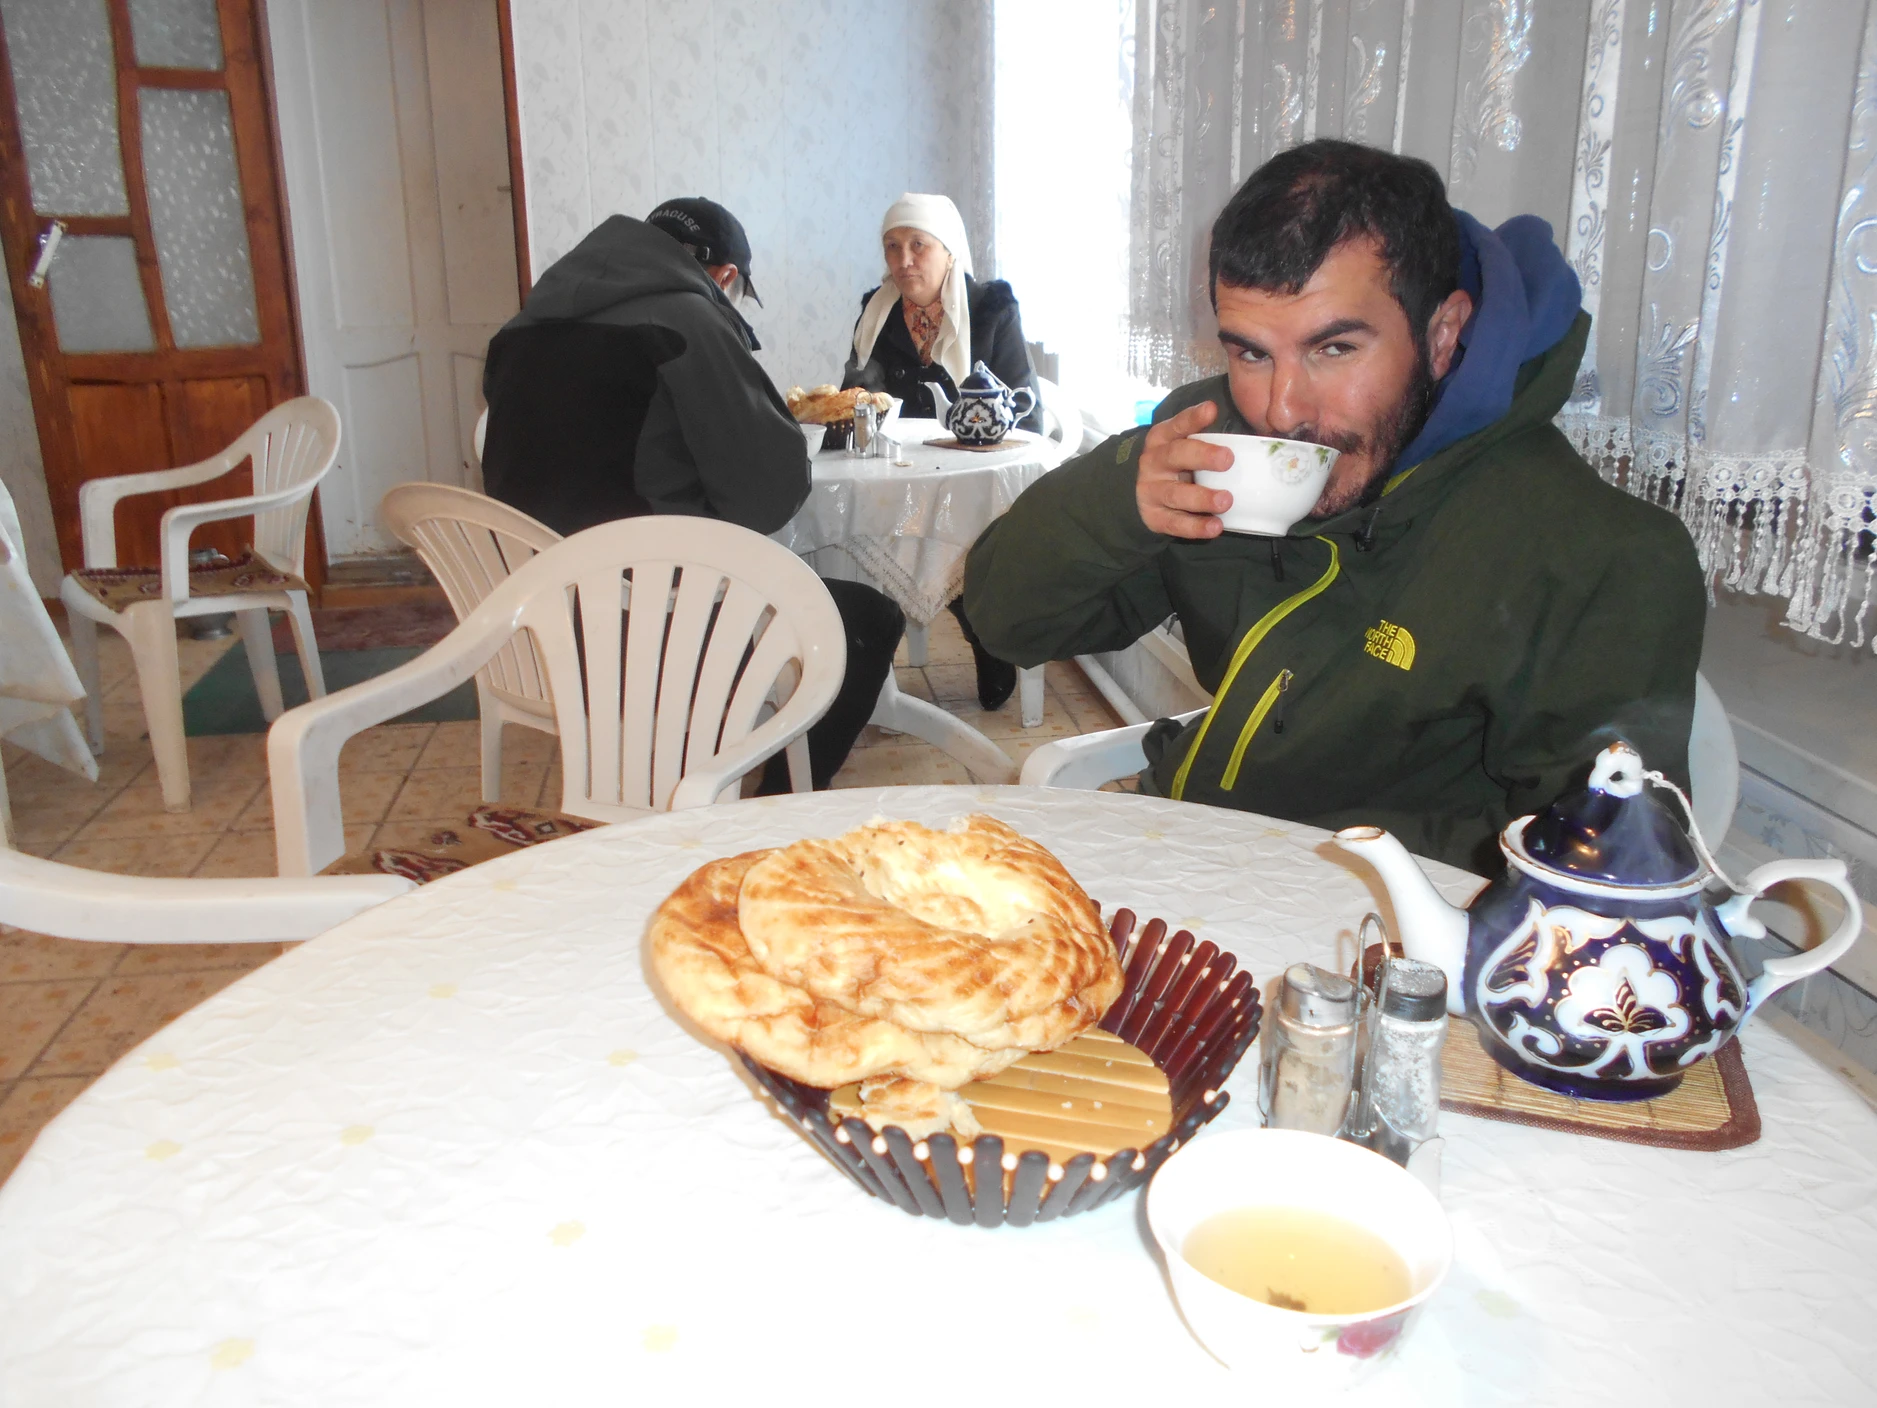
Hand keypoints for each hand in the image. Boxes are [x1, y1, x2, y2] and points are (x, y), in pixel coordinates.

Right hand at [1134, 401, 1232, 539]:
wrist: (1139, 495)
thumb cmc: (1176, 466)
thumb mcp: (1183, 447)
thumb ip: (1207, 440)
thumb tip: (1255, 434)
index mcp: (1162, 439)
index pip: (1177, 425)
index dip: (1193, 418)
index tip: (1211, 410)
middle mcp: (1153, 462)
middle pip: (1175, 455)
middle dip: (1202, 456)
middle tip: (1228, 459)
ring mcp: (1151, 490)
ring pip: (1175, 493)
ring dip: (1202, 497)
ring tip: (1226, 500)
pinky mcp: (1153, 517)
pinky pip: (1175, 523)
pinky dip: (1196, 527)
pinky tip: (1215, 527)